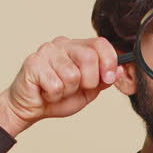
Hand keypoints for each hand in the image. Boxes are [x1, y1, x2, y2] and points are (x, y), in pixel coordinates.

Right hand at [0, 36, 124, 126]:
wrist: (31, 108)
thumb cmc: (58, 97)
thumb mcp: (88, 91)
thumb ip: (104, 79)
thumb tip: (120, 70)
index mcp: (77, 47)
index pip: (100, 43)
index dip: (109, 62)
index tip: (108, 78)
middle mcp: (62, 44)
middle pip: (89, 57)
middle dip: (88, 81)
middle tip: (75, 88)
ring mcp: (46, 51)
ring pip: (72, 74)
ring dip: (67, 91)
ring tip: (57, 90)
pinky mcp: (33, 63)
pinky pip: (55, 84)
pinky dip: (53, 95)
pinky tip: (45, 92)